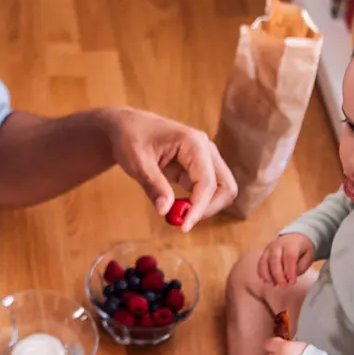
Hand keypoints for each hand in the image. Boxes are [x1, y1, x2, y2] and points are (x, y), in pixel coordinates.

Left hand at [107, 108, 237, 230]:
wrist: (128, 127)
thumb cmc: (130, 138)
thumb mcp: (137, 163)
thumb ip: (153, 186)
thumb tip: (165, 211)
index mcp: (193, 142)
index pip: (208, 182)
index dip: (199, 207)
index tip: (183, 227)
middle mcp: (206, 149)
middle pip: (226, 187)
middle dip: (208, 209)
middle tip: (182, 222)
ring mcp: (205, 158)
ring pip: (221, 191)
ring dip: (204, 207)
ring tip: (176, 213)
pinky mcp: (199, 168)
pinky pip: (208, 191)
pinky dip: (196, 204)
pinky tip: (176, 207)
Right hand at [259, 234, 314, 287]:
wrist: (295, 237)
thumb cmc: (303, 249)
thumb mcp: (308, 256)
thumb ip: (301, 267)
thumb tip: (289, 277)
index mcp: (291, 243)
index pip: (289, 257)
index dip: (290, 271)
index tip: (292, 282)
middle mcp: (278, 244)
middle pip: (274, 259)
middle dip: (278, 275)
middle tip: (283, 286)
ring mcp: (269, 248)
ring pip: (264, 262)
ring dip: (268, 275)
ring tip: (274, 285)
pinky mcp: (264, 253)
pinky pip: (260, 263)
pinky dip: (262, 273)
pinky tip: (266, 281)